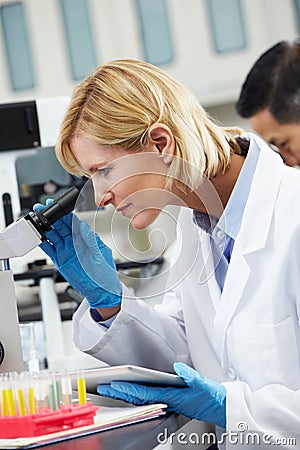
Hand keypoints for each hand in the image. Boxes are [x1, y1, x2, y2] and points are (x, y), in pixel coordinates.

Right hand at [33, 200, 121, 307]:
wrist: (101, 292)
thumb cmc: (105, 273)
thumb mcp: (100, 255)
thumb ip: (91, 241)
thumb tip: (84, 226)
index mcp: (86, 238)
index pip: (73, 221)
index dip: (65, 213)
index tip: (57, 206)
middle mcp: (75, 242)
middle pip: (61, 225)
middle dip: (52, 217)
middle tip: (42, 209)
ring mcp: (67, 250)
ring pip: (54, 235)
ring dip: (45, 228)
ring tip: (37, 221)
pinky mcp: (60, 259)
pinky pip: (49, 249)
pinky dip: (43, 243)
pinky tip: (37, 237)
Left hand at [97, 362, 225, 427]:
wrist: (220, 407)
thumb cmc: (211, 397)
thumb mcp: (203, 384)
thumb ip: (190, 376)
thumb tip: (177, 368)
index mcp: (172, 397)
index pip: (145, 394)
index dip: (128, 390)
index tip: (115, 385)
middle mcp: (166, 401)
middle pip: (139, 398)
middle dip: (120, 393)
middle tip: (104, 387)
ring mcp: (167, 402)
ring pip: (142, 399)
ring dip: (126, 394)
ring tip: (111, 388)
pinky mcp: (170, 401)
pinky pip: (148, 398)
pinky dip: (136, 395)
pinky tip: (130, 392)